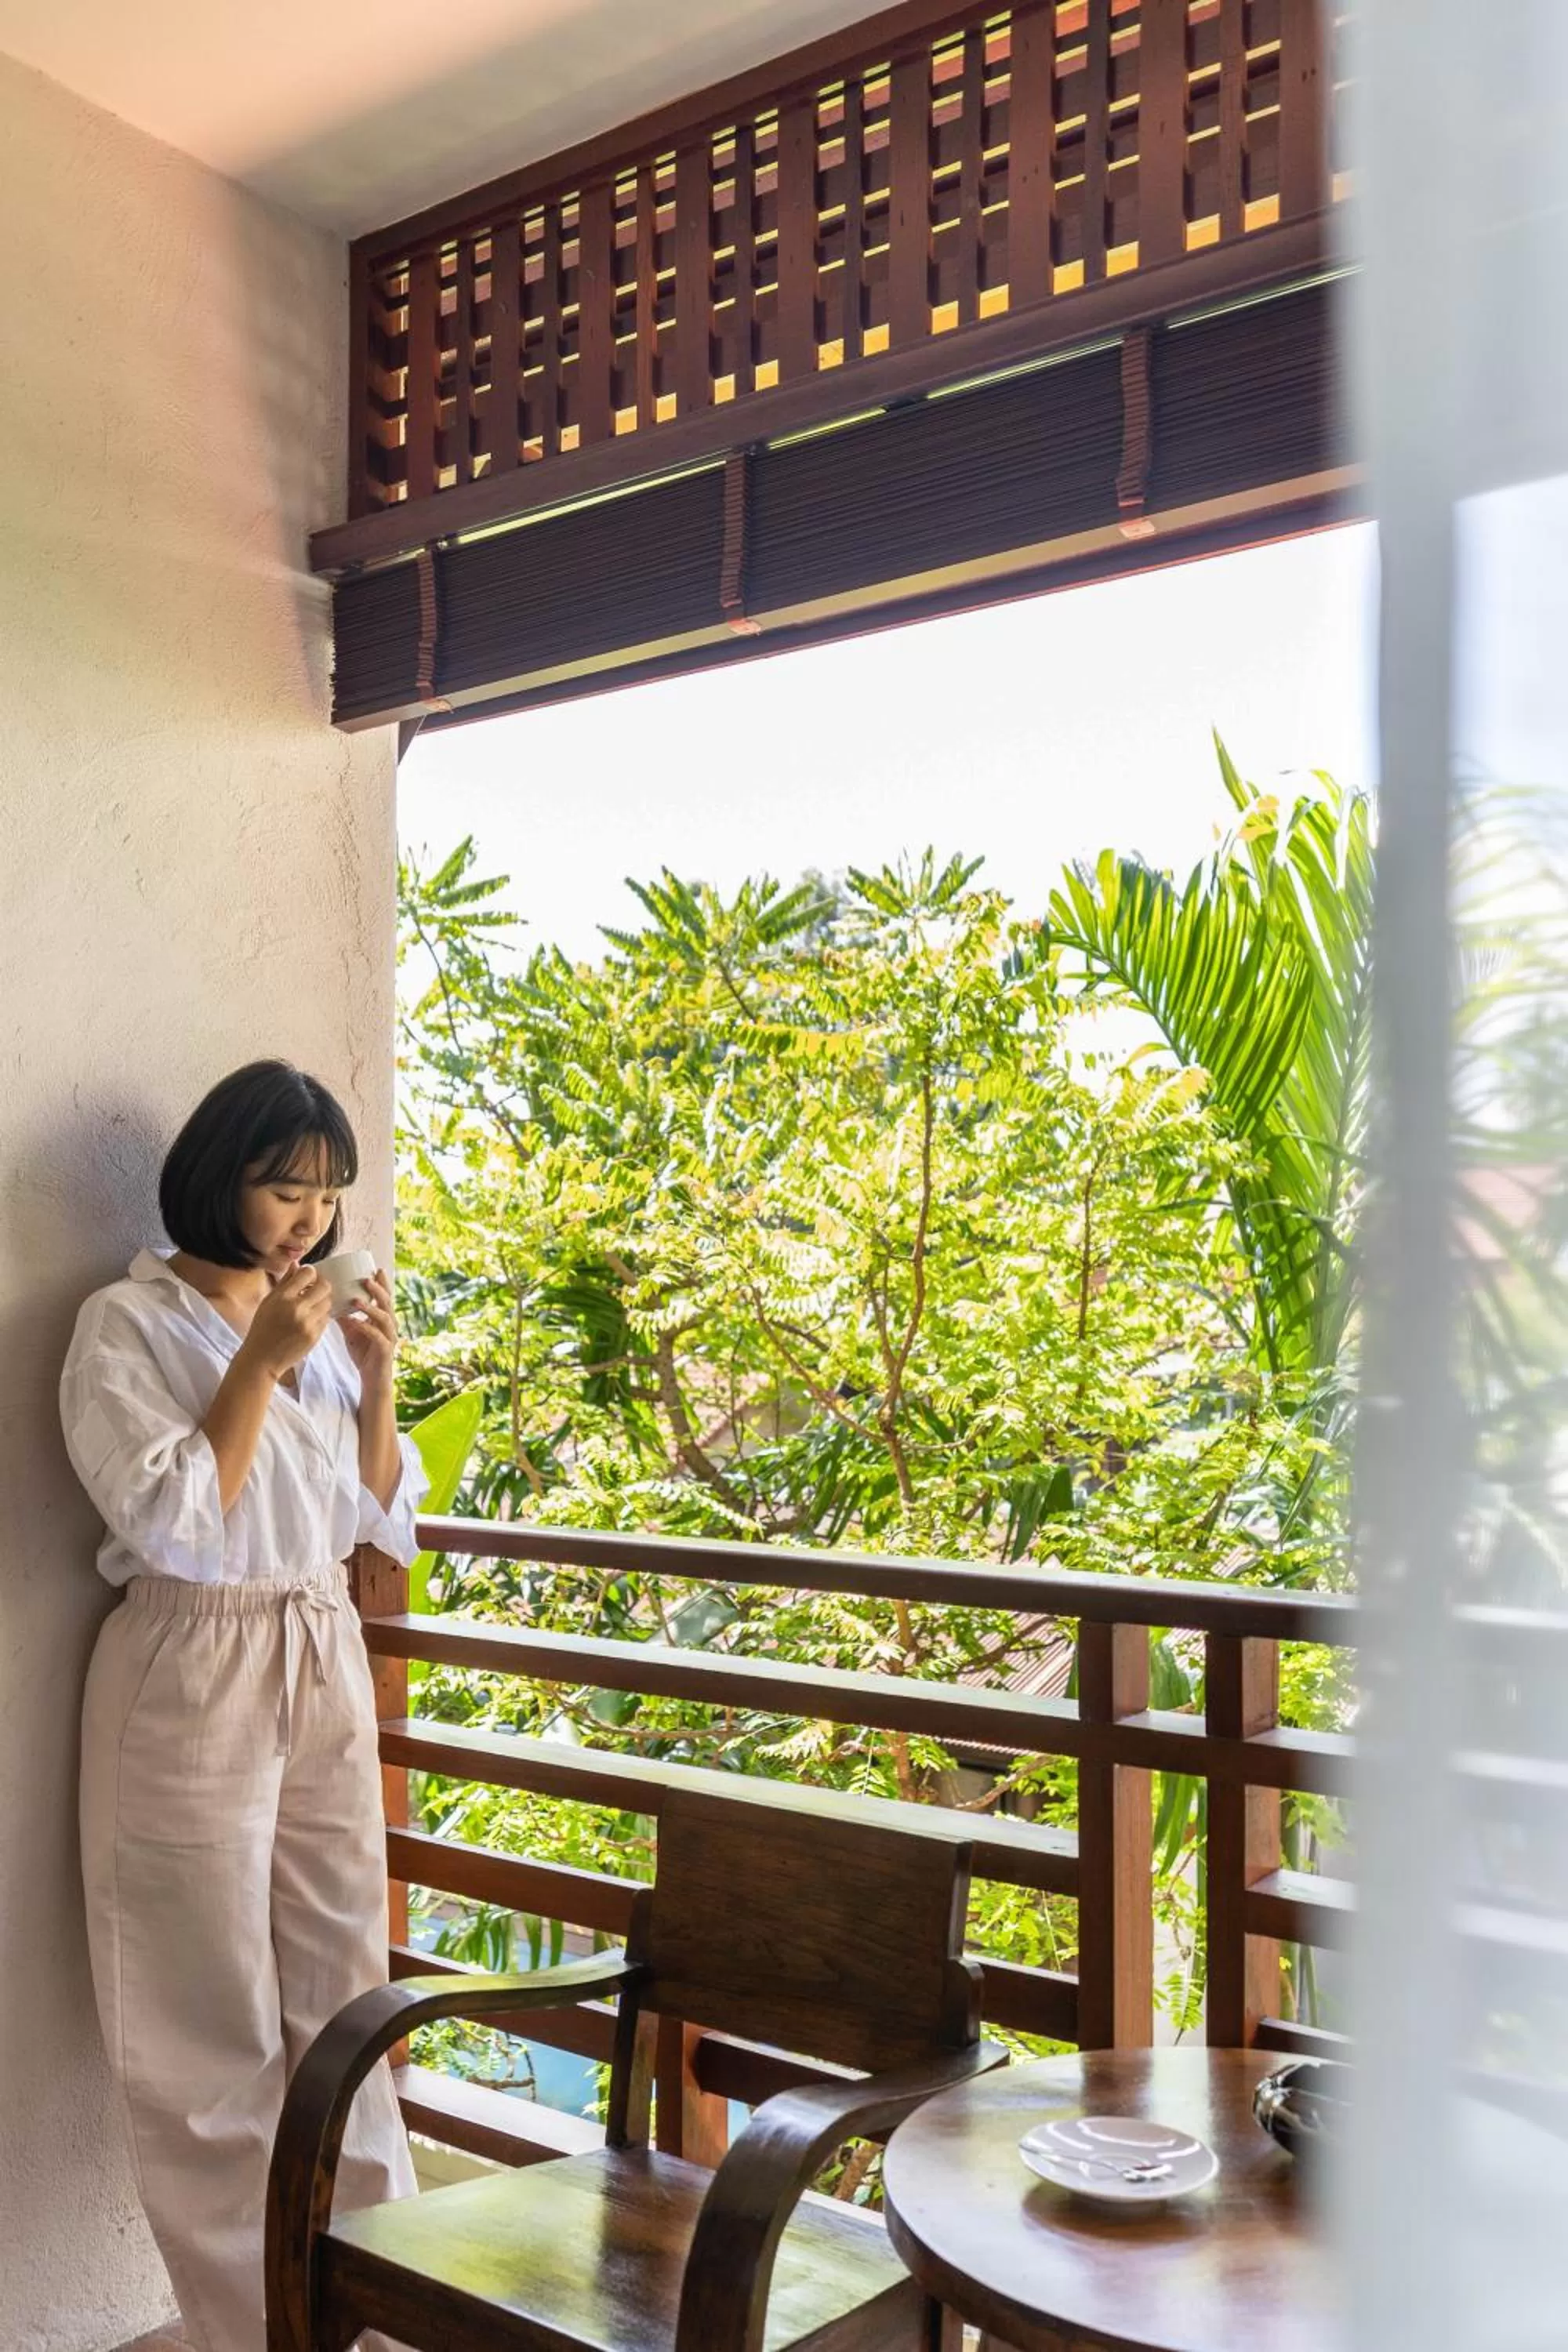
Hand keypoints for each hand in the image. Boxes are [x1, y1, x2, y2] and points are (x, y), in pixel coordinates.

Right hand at [241, 1264, 332, 1378]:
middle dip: (322, 1284)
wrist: (262, 1358)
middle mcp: (297, 1308)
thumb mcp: (268, 1302)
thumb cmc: (262, 1328)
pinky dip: (321, 1316)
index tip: (308, 1277)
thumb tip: (297, 1263)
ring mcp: (308, 1323)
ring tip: (312, 1305)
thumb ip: (284, 1282)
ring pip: (328, 1302)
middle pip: (324, 1286)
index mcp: (282, 1297)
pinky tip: (310, 1318)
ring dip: (322, 1301)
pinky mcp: (315, 1336)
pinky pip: (326, 1318)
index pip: (307, 1273)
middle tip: (315, 1289)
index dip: (310, 1273)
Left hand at [342, 1268, 398, 1384]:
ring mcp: (389, 1338)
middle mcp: (389, 1326)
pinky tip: (356, 1322)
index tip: (376, 1268)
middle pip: (388, 1303)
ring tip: (357, 1300)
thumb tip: (331, 1301)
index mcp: (383, 1319)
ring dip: (371, 1308)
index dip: (382, 1283)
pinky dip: (366, 1328)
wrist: (372, 1380)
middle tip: (367, 1279)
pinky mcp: (385, 1350)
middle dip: (378, 1290)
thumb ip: (346, 1317)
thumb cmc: (364, 1354)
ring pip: (385, 1318)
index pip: (384, 1297)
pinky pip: (377, 1337)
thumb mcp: (352, 1332)